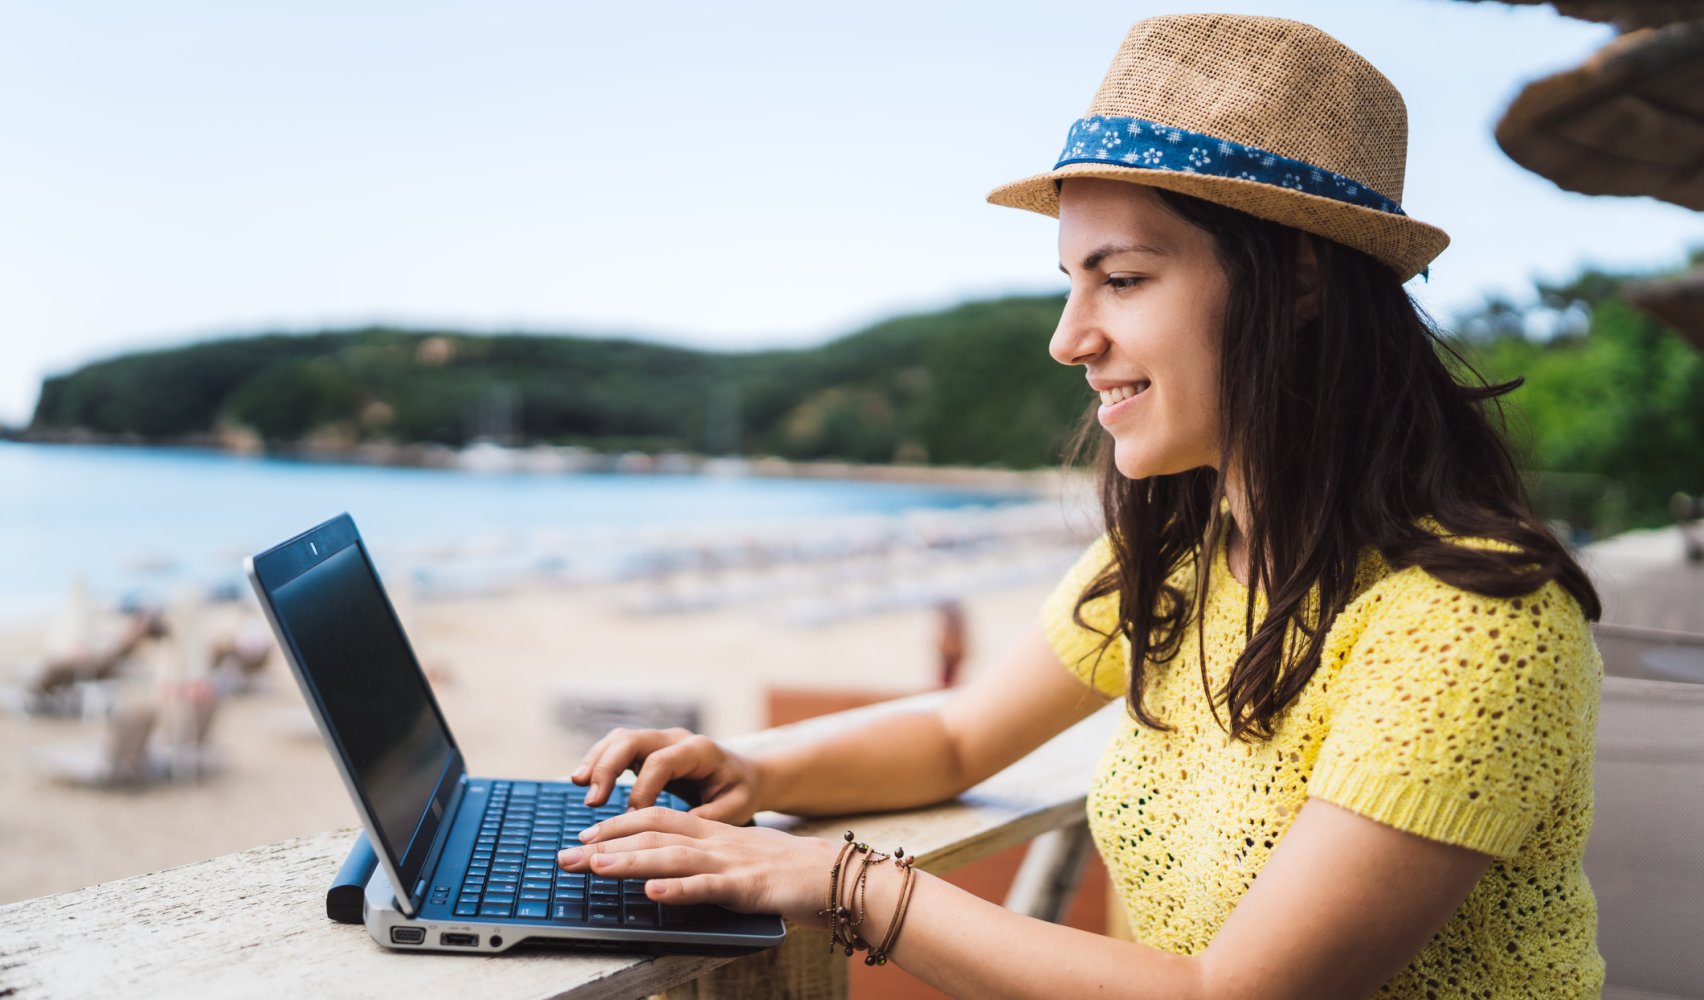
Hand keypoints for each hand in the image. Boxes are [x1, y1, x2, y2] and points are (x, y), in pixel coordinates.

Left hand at [556, 807, 838, 922]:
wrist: (839, 876)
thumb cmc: (789, 874)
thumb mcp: (740, 860)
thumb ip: (706, 861)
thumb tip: (667, 874)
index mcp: (714, 832)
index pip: (656, 819)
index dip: (617, 826)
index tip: (583, 840)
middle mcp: (717, 842)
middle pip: (653, 833)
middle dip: (606, 843)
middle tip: (565, 857)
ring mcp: (731, 863)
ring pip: (672, 856)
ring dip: (630, 861)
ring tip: (595, 867)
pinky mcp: (749, 888)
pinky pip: (709, 888)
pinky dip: (680, 890)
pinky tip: (654, 894)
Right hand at [571, 727, 763, 823]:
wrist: (746, 775)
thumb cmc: (740, 792)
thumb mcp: (735, 808)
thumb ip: (705, 817)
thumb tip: (671, 832)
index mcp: (700, 750)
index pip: (661, 762)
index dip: (642, 789)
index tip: (632, 818)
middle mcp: (677, 738)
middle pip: (633, 740)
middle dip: (608, 767)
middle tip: (593, 801)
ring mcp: (661, 740)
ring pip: (620, 739)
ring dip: (597, 761)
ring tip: (579, 786)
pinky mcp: (649, 750)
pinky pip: (618, 748)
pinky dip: (599, 761)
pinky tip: (583, 781)